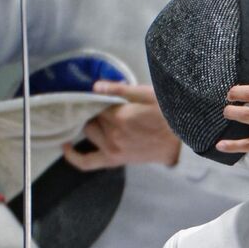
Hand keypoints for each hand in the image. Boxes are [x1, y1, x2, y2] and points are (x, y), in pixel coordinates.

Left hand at [62, 82, 180, 170]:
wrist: (183, 141)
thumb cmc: (169, 116)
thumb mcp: (148, 95)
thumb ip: (120, 89)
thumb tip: (96, 86)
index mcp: (120, 116)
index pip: (97, 103)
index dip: (100, 98)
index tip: (103, 95)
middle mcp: (112, 134)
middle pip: (92, 117)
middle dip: (96, 110)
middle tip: (107, 105)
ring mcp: (111, 149)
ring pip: (88, 133)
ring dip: (91, 124)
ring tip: (97, 117)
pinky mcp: (114, 160)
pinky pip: (86, 162)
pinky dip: (73, 155)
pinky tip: (65, 145)